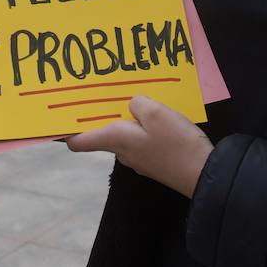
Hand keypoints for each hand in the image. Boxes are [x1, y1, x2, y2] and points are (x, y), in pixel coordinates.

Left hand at [65, 95, 213, 197]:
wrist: (205, 175)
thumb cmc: (176, 143)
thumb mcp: (155, 112)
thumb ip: (137, 103)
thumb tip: (132, 105)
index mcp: (115, 140)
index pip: (78, 142)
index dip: (66, 130)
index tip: (61, 116)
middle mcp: (122, 152)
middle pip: (103, 133)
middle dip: (103, 113)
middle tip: (106, 91)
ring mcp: (139, 159)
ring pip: (125, 134)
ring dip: (127, 118)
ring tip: (136, 97)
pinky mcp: (156, 161)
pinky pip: (142, 139)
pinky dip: (145, 127)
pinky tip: (159, 115)